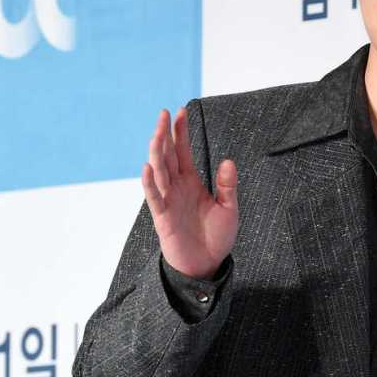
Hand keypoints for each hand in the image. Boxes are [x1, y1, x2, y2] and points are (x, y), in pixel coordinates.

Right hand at [141, 107, 238, 279]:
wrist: (207, 265)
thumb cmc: (216, 237)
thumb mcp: (228, 208)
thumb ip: (227, 186)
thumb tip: (228, 161)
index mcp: (191, 182)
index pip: (182, 151)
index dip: (180, 132)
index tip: (179, 111)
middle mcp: (177, 187)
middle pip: (167, 155)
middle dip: (165, 134)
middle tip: (163, 114)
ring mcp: (168, 200)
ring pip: (159, 171)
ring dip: (157, 151)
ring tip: (158, 132)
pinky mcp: (163, 217)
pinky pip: (154, 197)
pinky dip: (150, 183)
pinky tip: (148, 167)